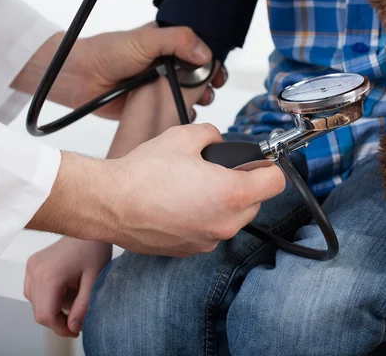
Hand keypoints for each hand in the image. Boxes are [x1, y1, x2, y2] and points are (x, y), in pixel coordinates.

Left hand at [12, 22, 226, 118]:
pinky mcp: (152, 105)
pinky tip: (182, 113)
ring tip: (197, 101)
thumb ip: (177, 41)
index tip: (218, 72)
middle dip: (208, 83)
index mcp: (167, 43)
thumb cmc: (106, 53)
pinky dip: (181, 114)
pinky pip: (173, 110)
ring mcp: (160, 85)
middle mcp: (166, 64)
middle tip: (209, 89)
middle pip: (199, 75)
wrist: (80, 78)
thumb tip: (204, 54)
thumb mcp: (145, 40)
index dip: (211, 61)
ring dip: (197, 100)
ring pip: (189, 94)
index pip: (199, 51)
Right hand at [24, 238, 111, 336]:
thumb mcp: (94, 281)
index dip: (60, 328)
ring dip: (51, 308)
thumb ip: (83, 306)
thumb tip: (73, 327)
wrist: (90, 227)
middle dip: (57, 320)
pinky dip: (45, 297)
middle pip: (38, 311)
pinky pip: (33, 290)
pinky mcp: (32, 264)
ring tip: (72, 301)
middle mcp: (35, 271)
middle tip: (76, 320)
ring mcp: (31, 267)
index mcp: (49, 276)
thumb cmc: (95, 249)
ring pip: (34, 302)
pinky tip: (63, 290)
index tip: (75, 330)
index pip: (46, 315)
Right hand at [27, 124, 285, 256]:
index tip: (260, 163)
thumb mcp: (183, 137)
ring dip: (225, 203)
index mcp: (231, 194)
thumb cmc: (142, 175)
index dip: (269, 167)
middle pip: (256, 202)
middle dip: (245, 184)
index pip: (276, 182)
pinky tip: (182, 203)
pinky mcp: (191, 249)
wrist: (109, 204)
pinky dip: (205, 218)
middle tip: (222, 171)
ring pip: (233, 219)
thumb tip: (216, 140)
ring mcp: (208, 240)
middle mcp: (225, 222)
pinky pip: (211, 230)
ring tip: (197, 187)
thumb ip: (211, 135)